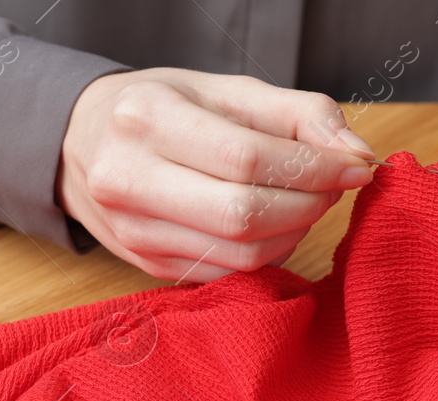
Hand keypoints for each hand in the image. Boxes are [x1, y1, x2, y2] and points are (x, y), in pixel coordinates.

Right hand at [58, 69, 376, 281]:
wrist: (82, 144)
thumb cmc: (163, 110)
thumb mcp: (225, 90)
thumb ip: (298, 113)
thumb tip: (356, 153)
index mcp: (146, 119)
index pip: (248, 158)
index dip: (314, 167)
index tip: (355, 165)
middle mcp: (129, 179)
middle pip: (244, 215)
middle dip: (309, 204)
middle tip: (332, 186)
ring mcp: (134, 232)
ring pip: (241, 254)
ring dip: (294, 231)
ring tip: (305, 201)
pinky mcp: (149, 266)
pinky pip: (229, 272)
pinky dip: (268, 252)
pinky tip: (273, 224)